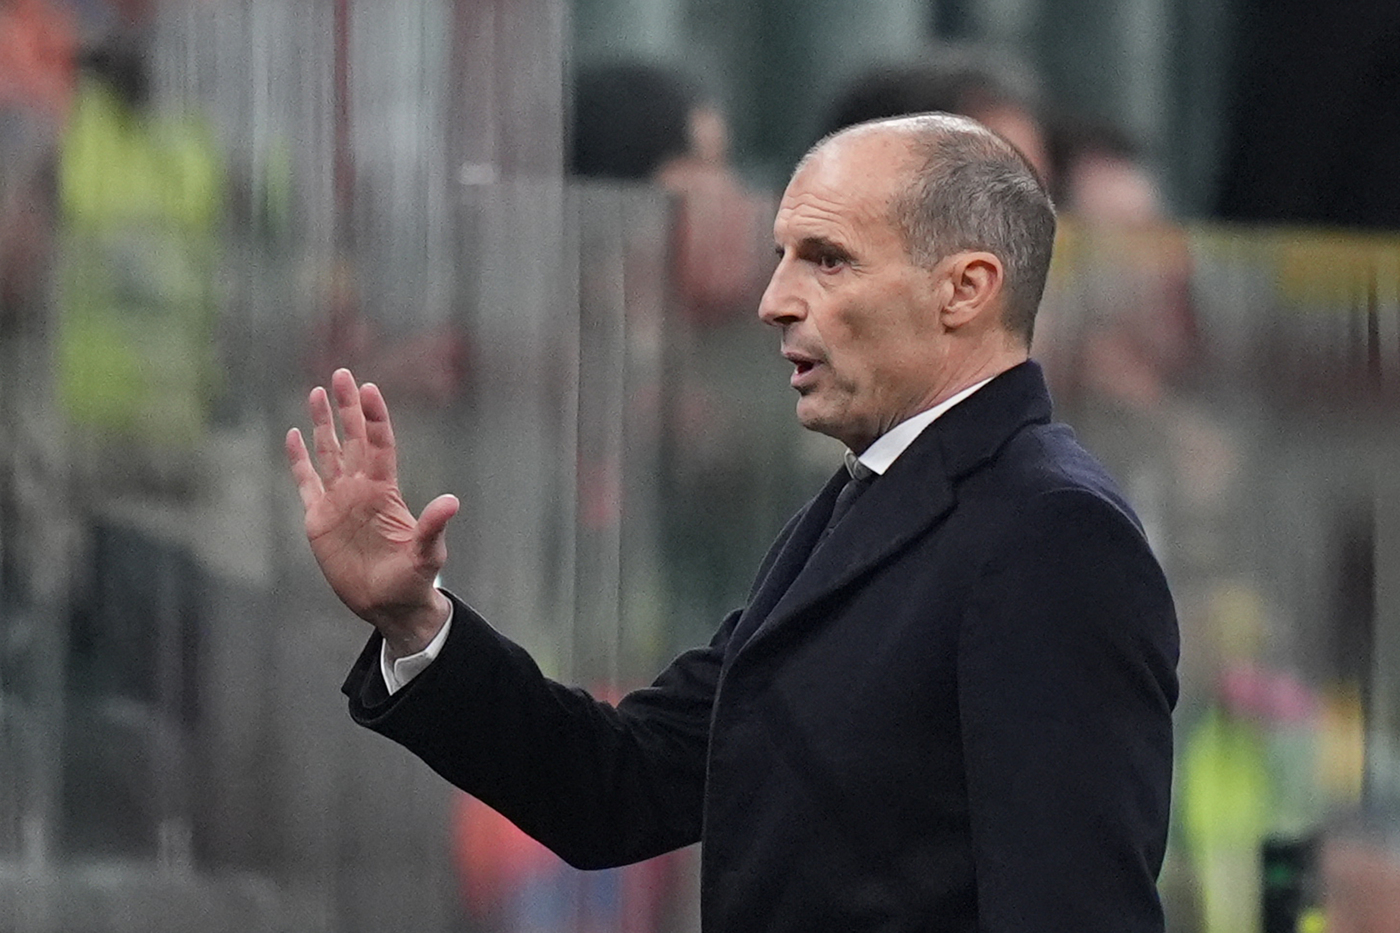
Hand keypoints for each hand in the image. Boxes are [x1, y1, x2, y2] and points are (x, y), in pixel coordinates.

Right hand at [286, 368, 458, 655]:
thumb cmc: (413, 580)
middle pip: (353, 439)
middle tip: (342, 374)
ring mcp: (339, 502)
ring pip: (329, 453)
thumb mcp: (427, 555)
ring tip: (316, 391)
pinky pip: (306, 482)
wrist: (388, 605)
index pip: (379, 445)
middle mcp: (362, 489)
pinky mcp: (319, 519)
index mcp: (386, 492)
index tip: (368, 389)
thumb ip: (433, 527)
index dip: (374, 418)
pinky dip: (298, 460)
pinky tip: (293, 435)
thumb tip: (451, 502)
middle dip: (347, 407)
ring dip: (323, 424)